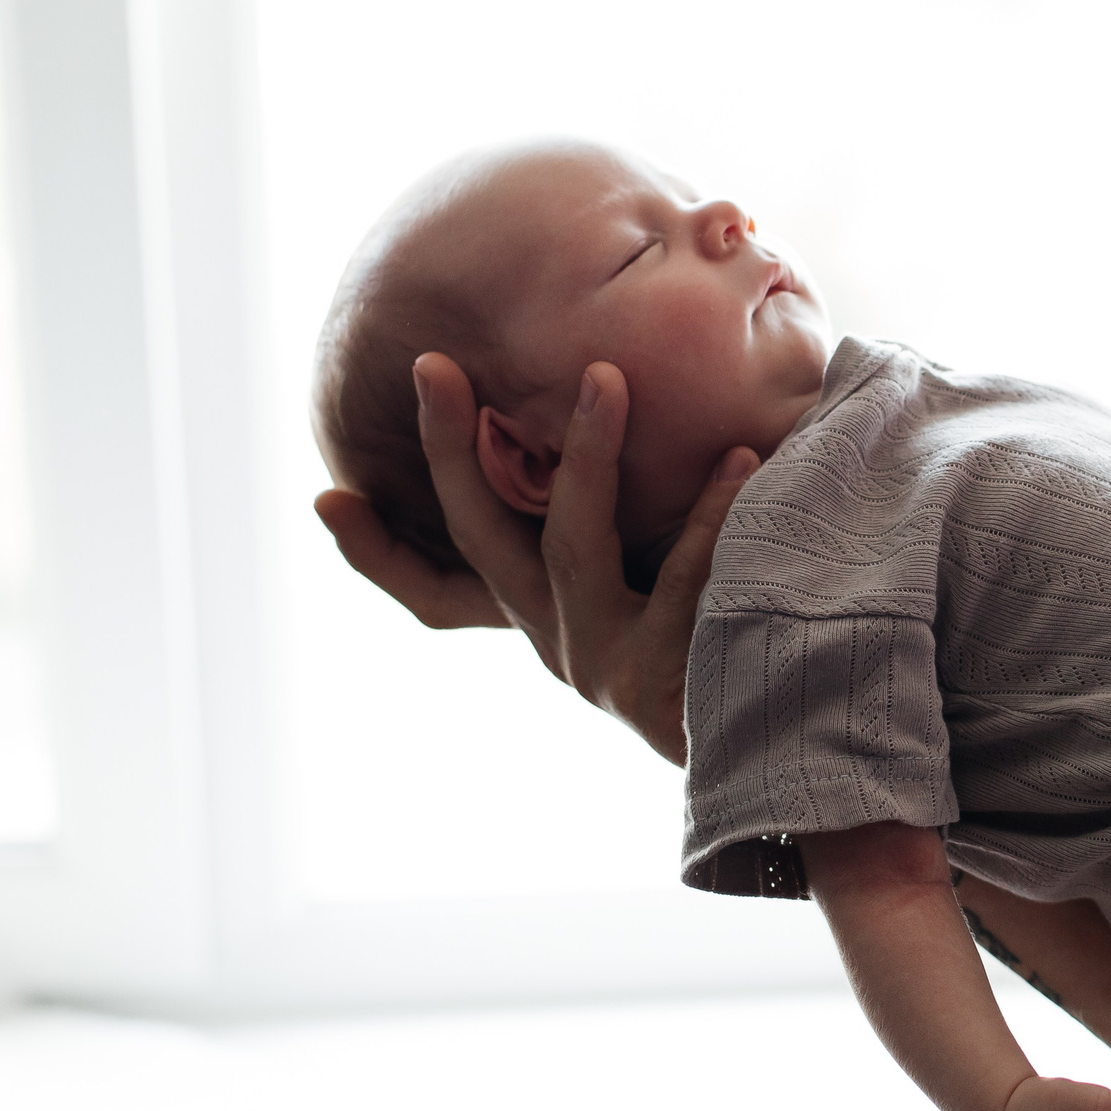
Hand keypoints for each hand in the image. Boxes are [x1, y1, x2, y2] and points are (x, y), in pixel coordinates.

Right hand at [316, 353, 753, 765]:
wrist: (786, 744)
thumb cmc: (719, 643)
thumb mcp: (653, 587)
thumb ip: (619, 527)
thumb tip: (613, 406)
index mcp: (540, 621)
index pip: (433, 593)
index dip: (372, 551)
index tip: (324, 494)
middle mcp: (557, 642)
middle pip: (479, 539)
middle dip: (447, 450)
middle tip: (432, 366)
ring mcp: (603, 662)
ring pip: (573, 545)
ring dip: (587, 455)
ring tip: (606, 377)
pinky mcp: (663, 676)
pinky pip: (684, 577)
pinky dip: (710, 514)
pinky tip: (739, 457)